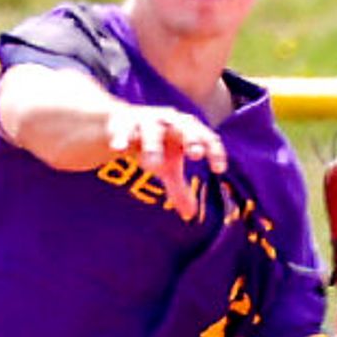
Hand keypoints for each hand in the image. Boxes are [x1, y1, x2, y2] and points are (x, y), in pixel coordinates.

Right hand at [105, 103, 224, 213]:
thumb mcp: (168, 168)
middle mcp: (170, 122)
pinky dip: (121, 138)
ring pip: (152, 130)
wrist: (124, 123)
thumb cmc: (156, 146)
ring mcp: (147, 121)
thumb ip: (178, 189)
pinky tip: (118, 150)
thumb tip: (190, 215)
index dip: (215, 152)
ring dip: (153, 146)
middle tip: (195, 154)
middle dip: (191, 139)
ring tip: (153, 164)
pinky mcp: (125, 122)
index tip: (219, 169)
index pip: (207, 137)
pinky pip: (124, 130)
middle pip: (184, 127)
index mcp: (187, 130)